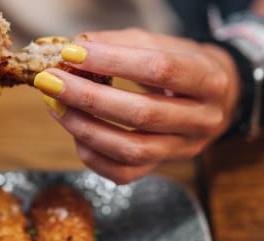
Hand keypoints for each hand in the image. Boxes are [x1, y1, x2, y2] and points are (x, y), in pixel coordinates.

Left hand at [34, 29, 239, 183]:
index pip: (159, 69)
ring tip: (56, 106)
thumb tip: (73, 48)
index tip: (73, 53)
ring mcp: (183, 149)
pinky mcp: (161, 167)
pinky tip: (74, 131)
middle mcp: (203, 120)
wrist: (212, 98)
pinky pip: (122, 173)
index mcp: (210, 80)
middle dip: (88, 97)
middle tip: (51, 82)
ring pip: (131, 150)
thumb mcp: (160, 44)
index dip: (113, 61)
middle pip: (142, 114)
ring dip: (85, 128)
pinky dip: (92, 154)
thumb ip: (119, 44)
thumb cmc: (181, 65)